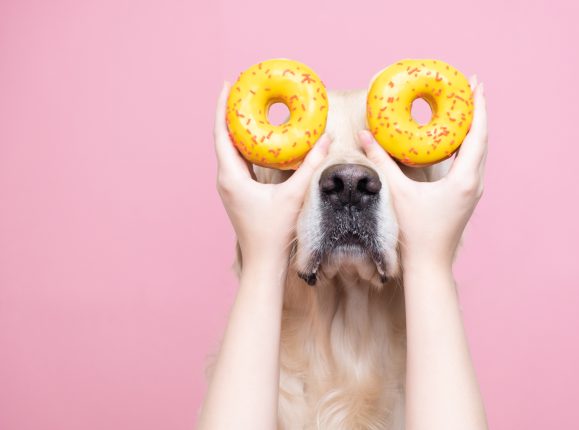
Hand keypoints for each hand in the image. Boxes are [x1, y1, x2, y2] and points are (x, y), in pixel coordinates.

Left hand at [213, 82, 331, 265]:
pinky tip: (260, 138)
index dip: (222, 107)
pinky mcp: (239, 192)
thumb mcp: (295, 195)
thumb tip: (327, 138)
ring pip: (232, 149)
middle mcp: (226, 179)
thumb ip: (311, 166)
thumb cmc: (275, 233)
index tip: (227, 84)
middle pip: (224, 137)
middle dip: (232, 112)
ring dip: (240, 128)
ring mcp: (232, 186)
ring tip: (251, 106)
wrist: (264, 263)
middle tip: (243, 89)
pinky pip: (239, 161)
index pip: (222, 133)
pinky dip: (248, 145)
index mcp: (231, 177)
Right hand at [358, 77, 487, 267]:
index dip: (477, 106)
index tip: (475, 83)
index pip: (477, 134)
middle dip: (476, 111)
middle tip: (469, 87)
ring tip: (463, 107)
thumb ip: (381, 161)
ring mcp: (472, 191)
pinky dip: (466, 145)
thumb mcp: (396, 193)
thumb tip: (363, 134)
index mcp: (464, 179)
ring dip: (473, 128)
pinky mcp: (466, 197)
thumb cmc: (415, 233)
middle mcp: (474, 183)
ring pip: (478, 152)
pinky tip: (453, 139)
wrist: (429, 266)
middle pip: (482, 139)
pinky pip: (471, 163)